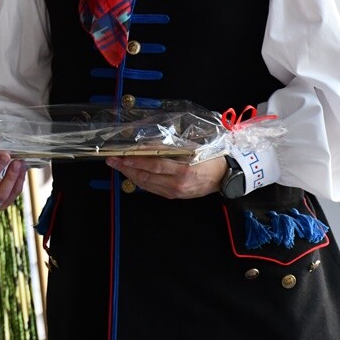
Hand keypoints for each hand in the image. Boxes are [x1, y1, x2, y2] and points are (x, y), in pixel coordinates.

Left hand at [104, 155, 226, 198]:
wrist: (226, 176)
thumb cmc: (212, 157)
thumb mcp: (194, 147)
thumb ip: (173, 146)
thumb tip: (149, 143)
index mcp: (184, 170)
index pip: (154, 165)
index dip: (136, 161)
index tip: (122, 156)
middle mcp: (177, 184)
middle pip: (146, 176)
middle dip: (126, 168)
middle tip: (112, 161)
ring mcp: (175, 192)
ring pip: (147, 184)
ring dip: (130, 175)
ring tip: (118, 166)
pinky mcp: (175, 196)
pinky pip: (153, 189)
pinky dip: (141, 181)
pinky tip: (133, 174)